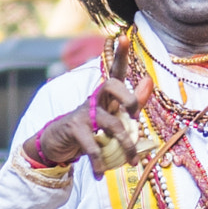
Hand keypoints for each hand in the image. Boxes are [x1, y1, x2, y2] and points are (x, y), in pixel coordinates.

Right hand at [32, 39, 155, 177]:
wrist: (58, 143)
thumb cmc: (92, 127)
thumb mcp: (113, 115)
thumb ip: (133, 100)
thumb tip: (149, 80)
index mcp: (107, 95)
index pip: (115, 70)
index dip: (120, 54)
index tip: (124, 35)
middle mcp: (95, 99)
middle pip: (112, 86)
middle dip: (129, 99)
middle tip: (136, 117)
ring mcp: (84, 114)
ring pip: (112, 124)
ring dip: (126, 145)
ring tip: (131, 160)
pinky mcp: (75, 130)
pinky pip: (93, 146)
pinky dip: (99, 163)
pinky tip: (100, 173)